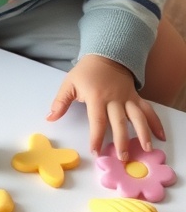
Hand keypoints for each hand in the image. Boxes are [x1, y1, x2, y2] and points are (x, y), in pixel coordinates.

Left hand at [46, 54, 164, 159]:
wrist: (107, 54)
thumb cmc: (86, 72)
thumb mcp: (69, 83)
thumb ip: (60, 102)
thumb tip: (49, 118)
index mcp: (97, 97)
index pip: (97, 120)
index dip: (97, 137)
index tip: (96, 151)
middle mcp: (114, 99)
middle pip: (120, 122)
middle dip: (122, 140)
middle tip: (122, 158)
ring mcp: (127, 98)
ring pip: (138, 116)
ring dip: (143, 133)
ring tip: (146, 149)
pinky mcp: (136, 97)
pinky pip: (148, 110)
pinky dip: (156, 122)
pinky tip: (160, 136)